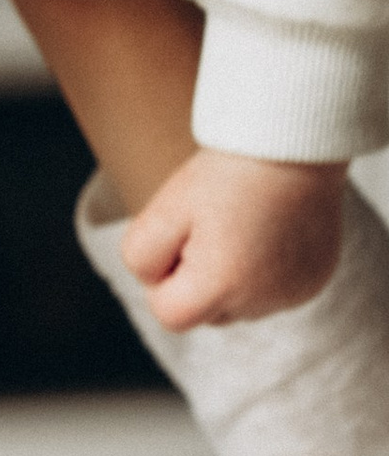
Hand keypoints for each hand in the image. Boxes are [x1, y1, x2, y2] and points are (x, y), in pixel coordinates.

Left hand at [121, 150, 345, 328]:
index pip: (170, 315)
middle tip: (214, 225)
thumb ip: (141, 260)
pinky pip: (274, 291)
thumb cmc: (224, 175)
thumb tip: (158, 285)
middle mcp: (264, 301)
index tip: (182, 237)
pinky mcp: (314, 280)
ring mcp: (294, 293)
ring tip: (243, 225)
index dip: (166, 277)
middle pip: (207, 314)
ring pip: (240, 304)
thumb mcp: (163, 211)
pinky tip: (269, 229)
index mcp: (223, 287)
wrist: (293, 141)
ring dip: (232, 277)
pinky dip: (265, 270)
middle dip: (199, 280)